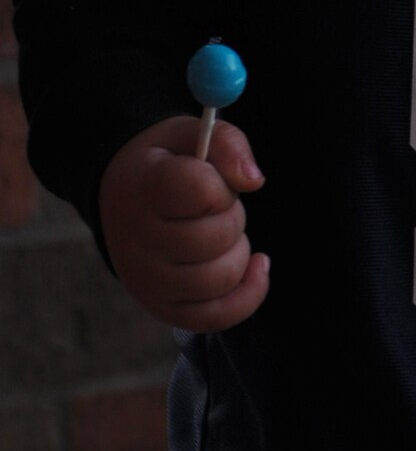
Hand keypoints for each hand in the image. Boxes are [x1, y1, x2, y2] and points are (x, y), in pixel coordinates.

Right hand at [98, 117, 268, 330]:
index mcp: (143, 189)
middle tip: (214, 206)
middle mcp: (137, 241)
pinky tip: (257, 266)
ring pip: (221, 277)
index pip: (204, 191)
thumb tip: (253, 181)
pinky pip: (217, 316)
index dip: (221, 183)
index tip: (208, 178)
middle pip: (217, 237)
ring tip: (219, 232)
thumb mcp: (192, 134)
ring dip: (237, 250)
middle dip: (232, 215)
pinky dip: (248, 294)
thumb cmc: (168, 164)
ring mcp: (146, 280)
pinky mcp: (161, 307)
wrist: (123, 194)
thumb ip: (227, 143)